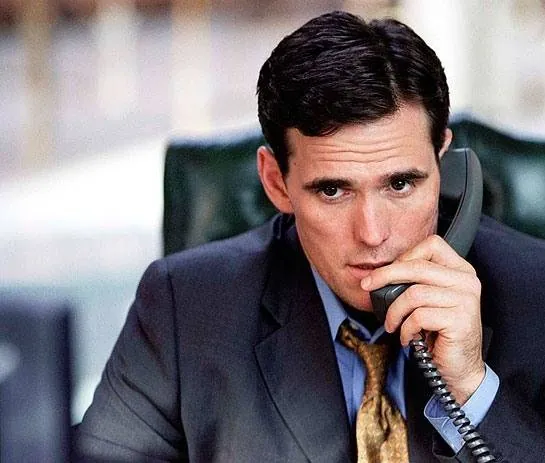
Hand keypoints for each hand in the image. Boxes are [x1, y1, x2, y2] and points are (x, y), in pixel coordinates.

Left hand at [361, 235, 484, 404]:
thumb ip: (415, 281)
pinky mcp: (460, 321)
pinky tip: (408, 337)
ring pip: (414, 294)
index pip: (431, 245)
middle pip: (417, 267)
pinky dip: (406, 328)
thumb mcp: (429, 300)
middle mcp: (467, 281)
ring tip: (393, 324)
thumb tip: (380, 273)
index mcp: (460, 270)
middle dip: (385, 276)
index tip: (385, 272)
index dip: (404, 256)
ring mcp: (466, 300)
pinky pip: (419, 316)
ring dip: (394, 311)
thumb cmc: (440, 333)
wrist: (461, 368)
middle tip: (367, 286)